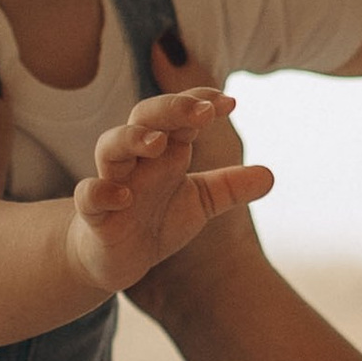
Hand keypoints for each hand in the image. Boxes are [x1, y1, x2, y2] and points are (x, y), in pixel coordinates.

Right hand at [67, 87, 273, 299]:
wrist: (114, 258)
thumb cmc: (154, 219)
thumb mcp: (199, 203)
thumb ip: (230, 187)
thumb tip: (271, 175)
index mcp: (163, 152)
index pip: (179, 115)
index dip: (200, 103)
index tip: (229, 102)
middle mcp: (136, 161)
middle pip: (145, 119)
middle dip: (171, 109)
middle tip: (202, 110)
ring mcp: (112, 184)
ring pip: (110, 147)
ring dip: (132, 139)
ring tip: (158, 142)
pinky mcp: (94, 216)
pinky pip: (90, 196)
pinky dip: (102, 192)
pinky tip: (124, 197)